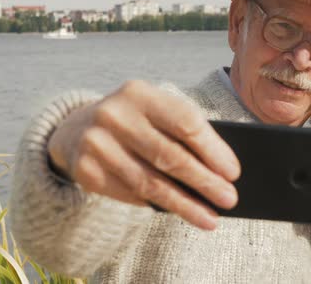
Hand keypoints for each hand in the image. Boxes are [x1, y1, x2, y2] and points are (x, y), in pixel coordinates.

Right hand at [48, 80, 240, 229]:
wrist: (77, 128)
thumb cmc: (136, 121)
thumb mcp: (156, 113)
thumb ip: (184, 133)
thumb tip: (222, 172)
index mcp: (139, 93)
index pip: (184, 122)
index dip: (212, 150)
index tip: (233, 173)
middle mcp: (114, 115)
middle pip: (170, 156)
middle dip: (204, 182)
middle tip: (229, 199)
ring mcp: (97, 144)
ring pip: (151, 184)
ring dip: (186, 205)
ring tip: (211, 219)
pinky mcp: (87, 171)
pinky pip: (132, 194)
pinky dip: (159, 205)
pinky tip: (181, 212)